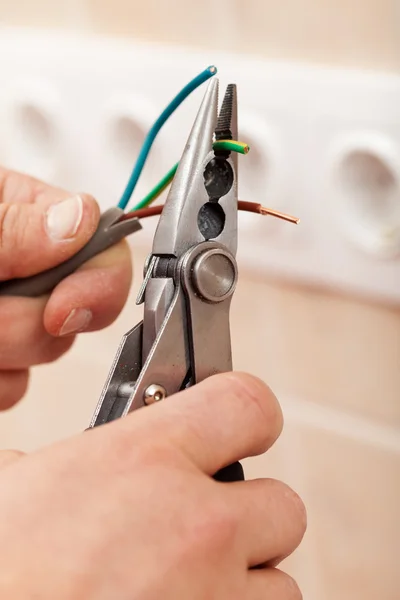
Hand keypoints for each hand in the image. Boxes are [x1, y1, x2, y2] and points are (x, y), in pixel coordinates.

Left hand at [0, 167, 131, 408]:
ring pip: (47, 356)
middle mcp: (30, 269)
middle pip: (81, 312)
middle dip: (32, 322)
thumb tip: (80, 223)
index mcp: (32, 219)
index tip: (64, 310)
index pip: (105, 248)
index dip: (98, 285)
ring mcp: (12, 317)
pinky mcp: (0, 360)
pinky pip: (15, 389)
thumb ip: (16, 223)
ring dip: (7, 353)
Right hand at [0, 373, 305, 598]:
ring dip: (245, 582)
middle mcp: (196, 527)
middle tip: (205, 527)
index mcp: (143, 461)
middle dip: (248, 516)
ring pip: (280, 582)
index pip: (246, 404)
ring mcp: (215, 596)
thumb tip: (82, 464)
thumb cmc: (6, 572)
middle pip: (281, 503)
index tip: (241, 431)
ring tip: (192, 583)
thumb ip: (77, 461)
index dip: (247, 415)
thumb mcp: (22, 488)